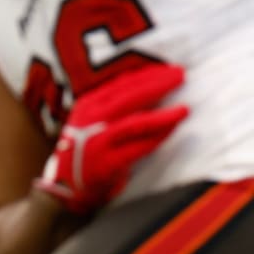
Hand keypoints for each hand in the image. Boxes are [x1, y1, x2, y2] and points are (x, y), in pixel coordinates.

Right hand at [35, 63, 188, 215]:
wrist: (67, 185)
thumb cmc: (87, 148)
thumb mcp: (91, 120)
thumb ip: (112, 103)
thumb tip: (147, 83)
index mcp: (88, 104)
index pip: (121, 84)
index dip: (147, 74)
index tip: (169, 68)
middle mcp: (91, 119)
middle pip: (129, 97)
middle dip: (157, 84)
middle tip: (180, 75)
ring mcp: (98, 141)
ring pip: (136, 122)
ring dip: (163, 115)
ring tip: (185, 109)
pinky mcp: (108, 163)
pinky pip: (140, 147)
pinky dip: (159, 138)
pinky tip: (173, 130)